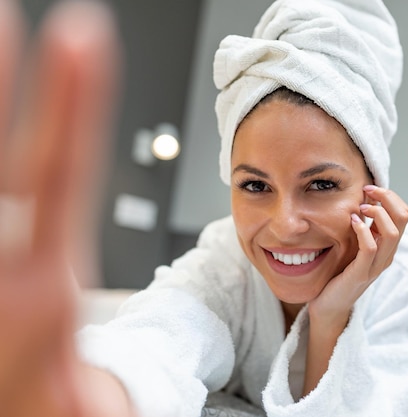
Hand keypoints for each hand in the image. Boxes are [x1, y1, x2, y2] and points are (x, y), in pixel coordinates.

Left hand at [0, 1, 119, 415]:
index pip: (64, 176)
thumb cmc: (54, 410)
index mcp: (43, 295)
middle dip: (1, 82)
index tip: (84, 38)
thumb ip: (90, 394)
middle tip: (2, 14)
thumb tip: (79, 364)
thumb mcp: (87, 407)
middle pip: (4, 160)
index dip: (74, 102)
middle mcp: (2, 270)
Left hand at [303, 185, 407, 395]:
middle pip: (403, 217)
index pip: (404, 213)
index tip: (370, 188)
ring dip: (376, 212)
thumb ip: (364, 227)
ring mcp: (376, 265)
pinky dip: (362, 230)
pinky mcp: (361, 273)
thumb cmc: (340, 273)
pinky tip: (351, 222)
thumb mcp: (355, 245)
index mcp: (388, 245)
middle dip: (387, 198)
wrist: (329, 305)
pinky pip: (370, 248)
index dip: (390, 196)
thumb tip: (363, 198)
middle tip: (367, 191)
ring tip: (359, 209)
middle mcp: (388, 254)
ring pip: (392, 232)